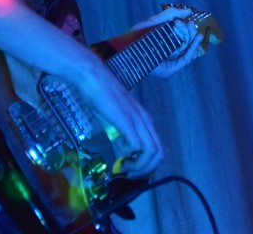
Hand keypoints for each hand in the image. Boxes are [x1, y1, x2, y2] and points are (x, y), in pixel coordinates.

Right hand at [67, 56, 163, 176]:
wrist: (93, 78)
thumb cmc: (101, 98)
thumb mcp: (115, 122)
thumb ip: (122, 137)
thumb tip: (125, 154)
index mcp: (144, 120)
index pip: (157, 148)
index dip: (147, 164)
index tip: (131, 169)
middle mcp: (146, 120)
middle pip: (159, 153)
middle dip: (145, 169)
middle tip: (129, 173)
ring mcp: (138, 120)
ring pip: (153, 152)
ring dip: (140, 167)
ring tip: (125, 168)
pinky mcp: (127, 120)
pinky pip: (138, 144)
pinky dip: (132, 157)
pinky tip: (121, 157)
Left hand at [128, 5, 208, 78]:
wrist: (124, 48)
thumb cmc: (136, 36)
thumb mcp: (155, 22)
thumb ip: (171, 14)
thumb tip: (188, 11)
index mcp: (166, 46)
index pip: (183, 40)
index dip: (188, 30)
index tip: (189, 20)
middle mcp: (169, 56)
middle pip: (187, 45)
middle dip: (191, 34)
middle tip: (192, 24)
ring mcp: (169, 63)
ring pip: (188, 52)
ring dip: (193, 41)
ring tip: (196, 31)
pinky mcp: (169, 70)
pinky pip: (185, 60)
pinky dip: (192, 49)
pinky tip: (196, 39)